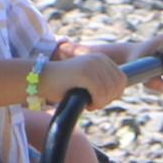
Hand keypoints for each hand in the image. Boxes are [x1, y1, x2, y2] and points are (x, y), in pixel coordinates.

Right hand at [42, 48, 157, 115]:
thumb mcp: (86, 80)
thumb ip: (102, 82)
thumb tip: (120, 93)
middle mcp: (99, 59)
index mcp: (101, 58)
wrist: (40, 79)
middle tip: (94, 104)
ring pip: (109, 92)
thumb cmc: (62, 84)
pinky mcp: (85, 74)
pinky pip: (100, 94)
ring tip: (89, 105)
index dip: (114, 94)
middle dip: (108, 99)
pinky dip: (95, 103)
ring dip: (101, 103)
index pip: (122, 79)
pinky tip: (86, 105)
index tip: (100, 100)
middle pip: (118, 86)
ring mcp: (92, 65)